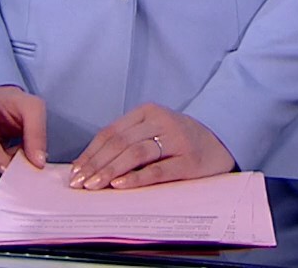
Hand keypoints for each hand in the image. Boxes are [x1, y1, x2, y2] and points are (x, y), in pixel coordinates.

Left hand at [69, 103, 234, 189]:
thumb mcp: (154, 130)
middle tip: (80, 183)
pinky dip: (136, 178)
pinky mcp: (189, 161)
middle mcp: (161, 121)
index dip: (91, 152)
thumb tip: (88, 164)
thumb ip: (127, 140)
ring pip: (135, 153)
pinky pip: (158, 170)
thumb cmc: (180, 139)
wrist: (222, 140)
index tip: (75, 171)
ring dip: (110, 171)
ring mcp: (176, 140)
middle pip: (120, 143)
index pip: (111, 132)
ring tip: (94, 186)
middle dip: (96, 164)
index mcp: (148, 111)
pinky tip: (120, 185)